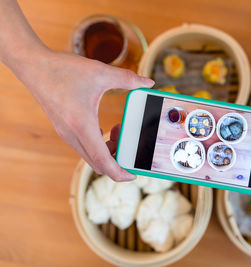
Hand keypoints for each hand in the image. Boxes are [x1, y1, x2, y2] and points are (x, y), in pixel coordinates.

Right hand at [18, 49, 153, 180]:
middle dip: (117, 160)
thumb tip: (148, 82)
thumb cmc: (63, 69)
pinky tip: (106, 128)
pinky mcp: (64, 129)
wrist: (33, 66)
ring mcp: (66, 133)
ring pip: (90, 155)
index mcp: (82, 126)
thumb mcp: (100, 72)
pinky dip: (98, 144)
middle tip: (129, 144)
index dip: (119, 173)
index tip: (133, 175)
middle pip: (97, 163)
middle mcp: (72, 135)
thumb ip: (128, 79)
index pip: (102, 161)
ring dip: (108, 151)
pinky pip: (84, 146)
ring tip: (118, 130)